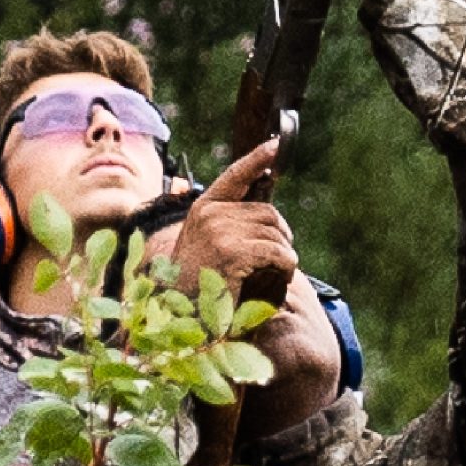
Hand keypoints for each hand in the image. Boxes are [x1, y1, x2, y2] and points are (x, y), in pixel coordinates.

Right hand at [168, 139, 292, 298]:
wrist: (179, 319)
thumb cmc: (197, 289)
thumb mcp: (208, 247)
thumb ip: (231, 225)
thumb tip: (266, 207)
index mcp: (203, 209)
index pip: (235, 176)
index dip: (257, 159)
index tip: (275, 145)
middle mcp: (210, 213)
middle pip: (268, 212)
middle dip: (280, 237)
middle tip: (276, 262)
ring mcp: (220, 230)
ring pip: (277, 234)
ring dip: (283, 257)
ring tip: (271, 276)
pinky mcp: (233, 251)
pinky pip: (278, 253)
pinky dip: (285, 269)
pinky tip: (277, 281)